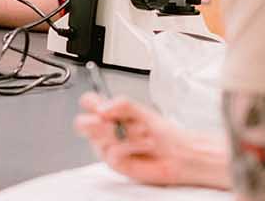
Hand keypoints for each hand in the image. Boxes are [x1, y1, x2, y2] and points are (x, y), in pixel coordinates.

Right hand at [73, 93, 227, 188]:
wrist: (180, 155)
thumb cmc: (166, 135)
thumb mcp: (145, 112)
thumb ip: (122, 105)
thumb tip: (102, 108)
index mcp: (113, 113)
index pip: (91, 103)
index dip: (90, 102)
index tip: (96, 103)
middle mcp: (108, 130)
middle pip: (84, 123)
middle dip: (91, 122)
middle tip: (103, 121)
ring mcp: (109, 147)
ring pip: (97, 139)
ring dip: (119, 135)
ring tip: (139, 134)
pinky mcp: (115, 162)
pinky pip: (112, 152)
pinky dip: (129, 147)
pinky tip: (142, 146)